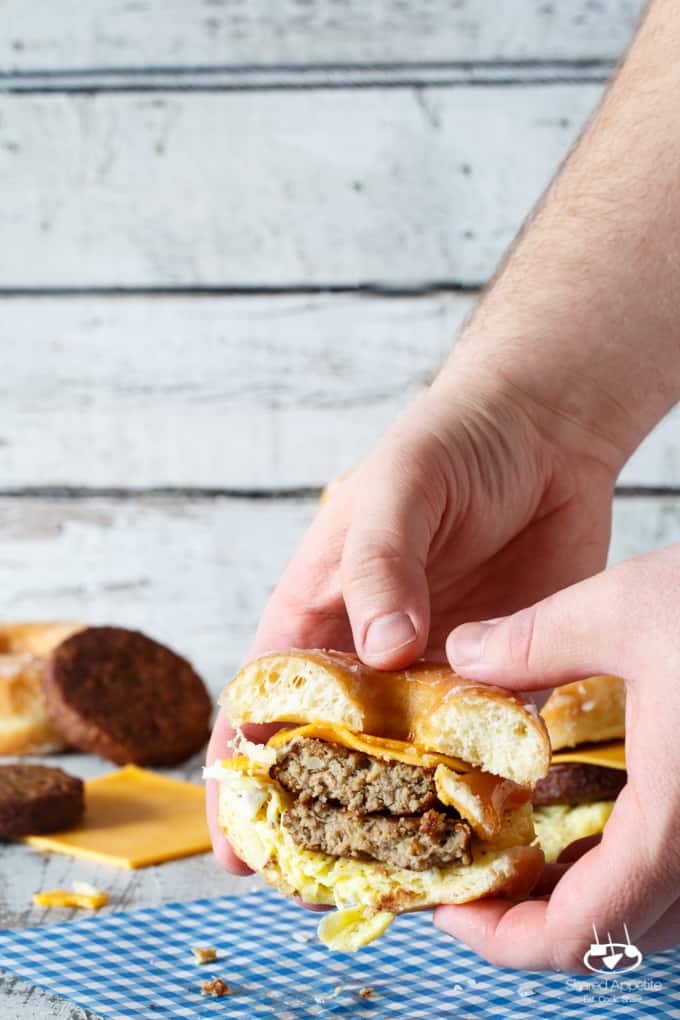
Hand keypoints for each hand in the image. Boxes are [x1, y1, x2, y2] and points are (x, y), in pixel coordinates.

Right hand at [207, 364, 622, 871]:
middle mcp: (371, 652)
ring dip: (403, 815)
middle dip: (322, 817)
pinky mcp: (498, 672)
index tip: (237, 843)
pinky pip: (484, 741)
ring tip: (404, 880)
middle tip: (323, 887)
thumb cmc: (448, 445)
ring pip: (409, 759)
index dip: (244, 772)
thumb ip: (379, 566)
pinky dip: (480, 785)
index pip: (266, 700)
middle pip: (333, 749)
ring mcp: (435, 668)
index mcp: (320, 609)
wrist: (542, 430)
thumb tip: (380, 651)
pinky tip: (484, 829)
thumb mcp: (399, 490)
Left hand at [436, 546, 679, 969]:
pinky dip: (627, 868)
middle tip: (476, 877)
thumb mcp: (624, 608)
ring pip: (658, 912)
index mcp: (678, 818)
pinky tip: (594, 821)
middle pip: (619, 936)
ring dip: (585, 900)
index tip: (451, 909)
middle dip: (535, 922)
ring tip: (523, 854)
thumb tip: (462, 654)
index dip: (506, 940)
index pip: (586, 932)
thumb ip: (530, 642)